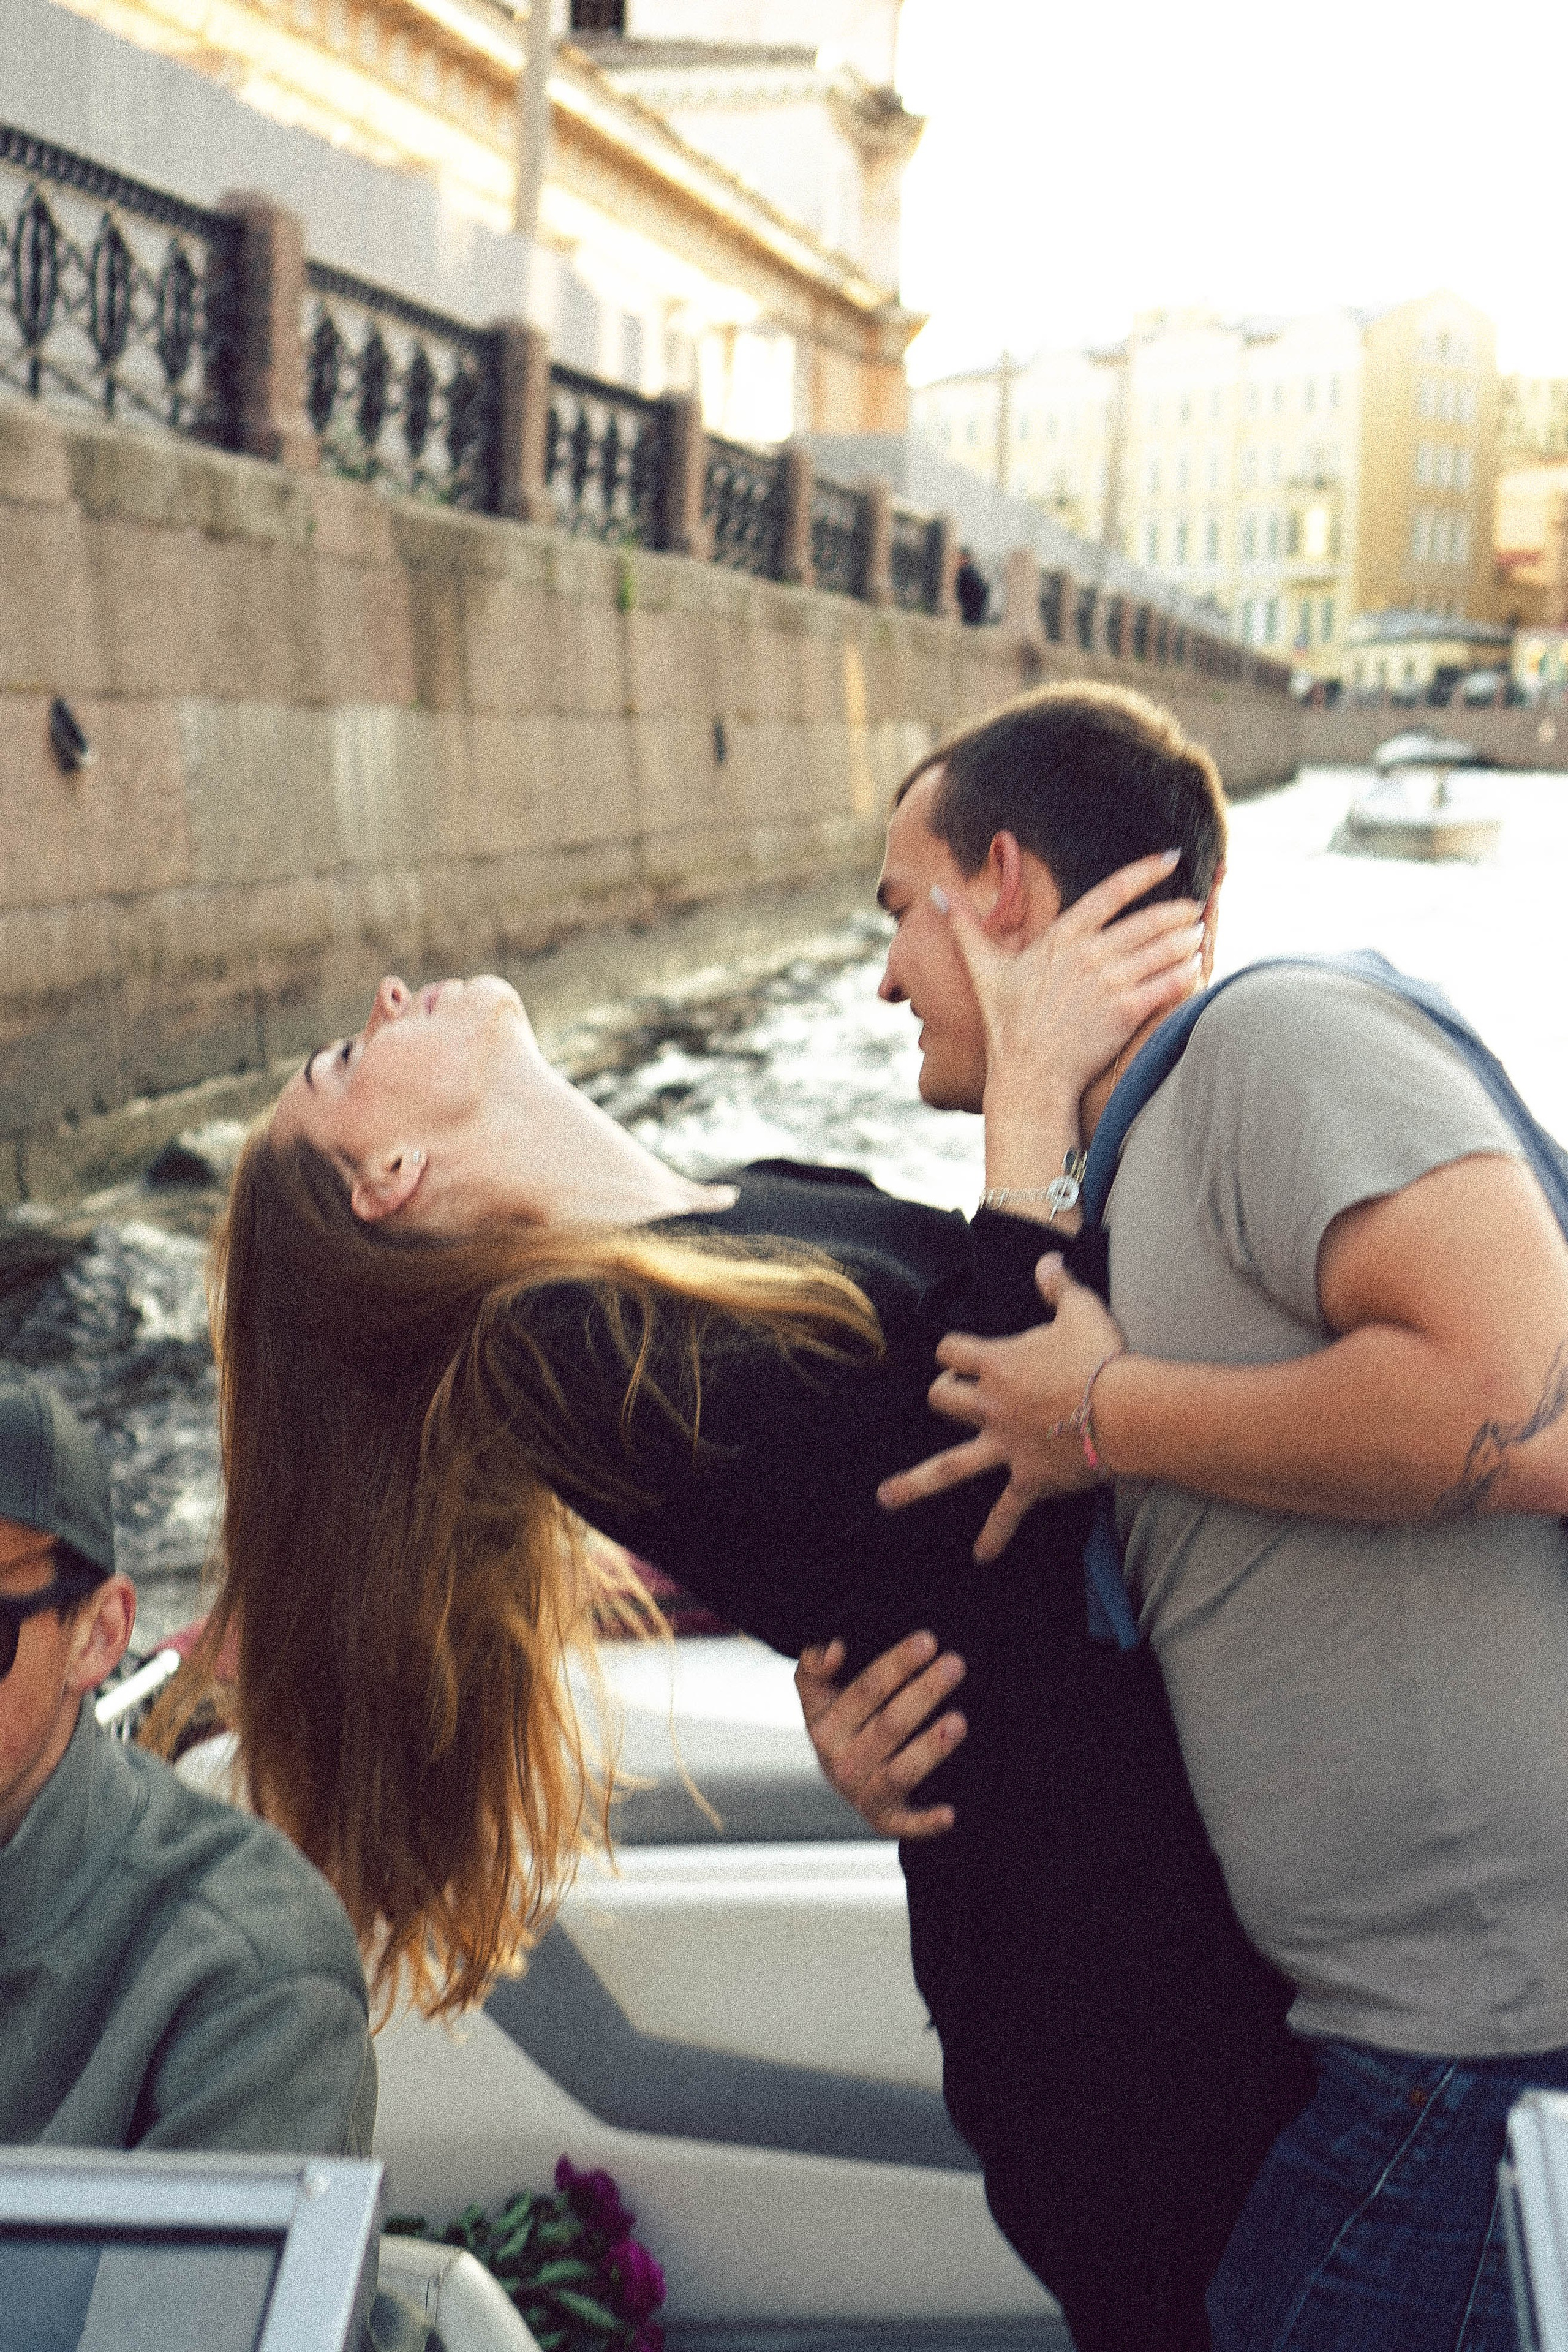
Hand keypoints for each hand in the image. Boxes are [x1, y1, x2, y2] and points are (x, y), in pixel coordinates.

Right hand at [794, 1630, 966, 1839]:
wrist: (841, 1774)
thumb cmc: (842, 1719)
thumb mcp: (817, 1690)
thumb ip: (815, 1662)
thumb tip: (833, 1648)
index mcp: (823, 1723)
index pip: (865, 1689)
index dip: (896, 1664)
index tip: (928, 1640)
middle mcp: (838, 1760)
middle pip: (889, 1724)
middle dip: (924, 1693)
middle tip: (955, 1665)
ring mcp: (860, 1792)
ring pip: (899, 1771)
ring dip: (929, 1749)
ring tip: (959, 1722)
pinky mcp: (882, 1820)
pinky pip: (904, 1824)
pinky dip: (926, 1823)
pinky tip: (950, 1813)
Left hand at [877, 1255, 1128, 1559]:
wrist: (1126, 1410)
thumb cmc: (1102, 1357)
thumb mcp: (1081, 1310)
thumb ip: (1058, 1285)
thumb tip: (1046, 1262)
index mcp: (997, 1363)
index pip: (952, 1350)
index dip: (954, 1350)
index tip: (961, 1353)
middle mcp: (990, 1406)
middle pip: (943, 1398)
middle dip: (944, 1394)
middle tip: (954, 1395)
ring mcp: (1004, 1447)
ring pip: (947, 1465)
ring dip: (914, 1483)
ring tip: (886, 1497)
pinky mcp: (1028, 1479)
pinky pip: (1004, 1513)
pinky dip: (994, 1535)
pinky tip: (980, 1556)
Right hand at [939, 850, 1202, 1114]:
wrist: (1029, 1075)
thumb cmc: (1007, 1022)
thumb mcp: (983, 969)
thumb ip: (966, 926)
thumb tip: (937, 893)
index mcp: (1061, 937)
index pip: (1113, 891)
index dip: (1147, 870)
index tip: (1172, 857)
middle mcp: (1089, 954)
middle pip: (1149, 919)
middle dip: (1178, 911)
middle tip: (1194, 906)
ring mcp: (1110, 982)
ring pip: (1165, 948)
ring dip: (1188, 938)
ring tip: (1198, 933)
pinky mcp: (1127, 1011)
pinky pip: (1169, 982)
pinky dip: (1187, 971)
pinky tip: (1196, 966)